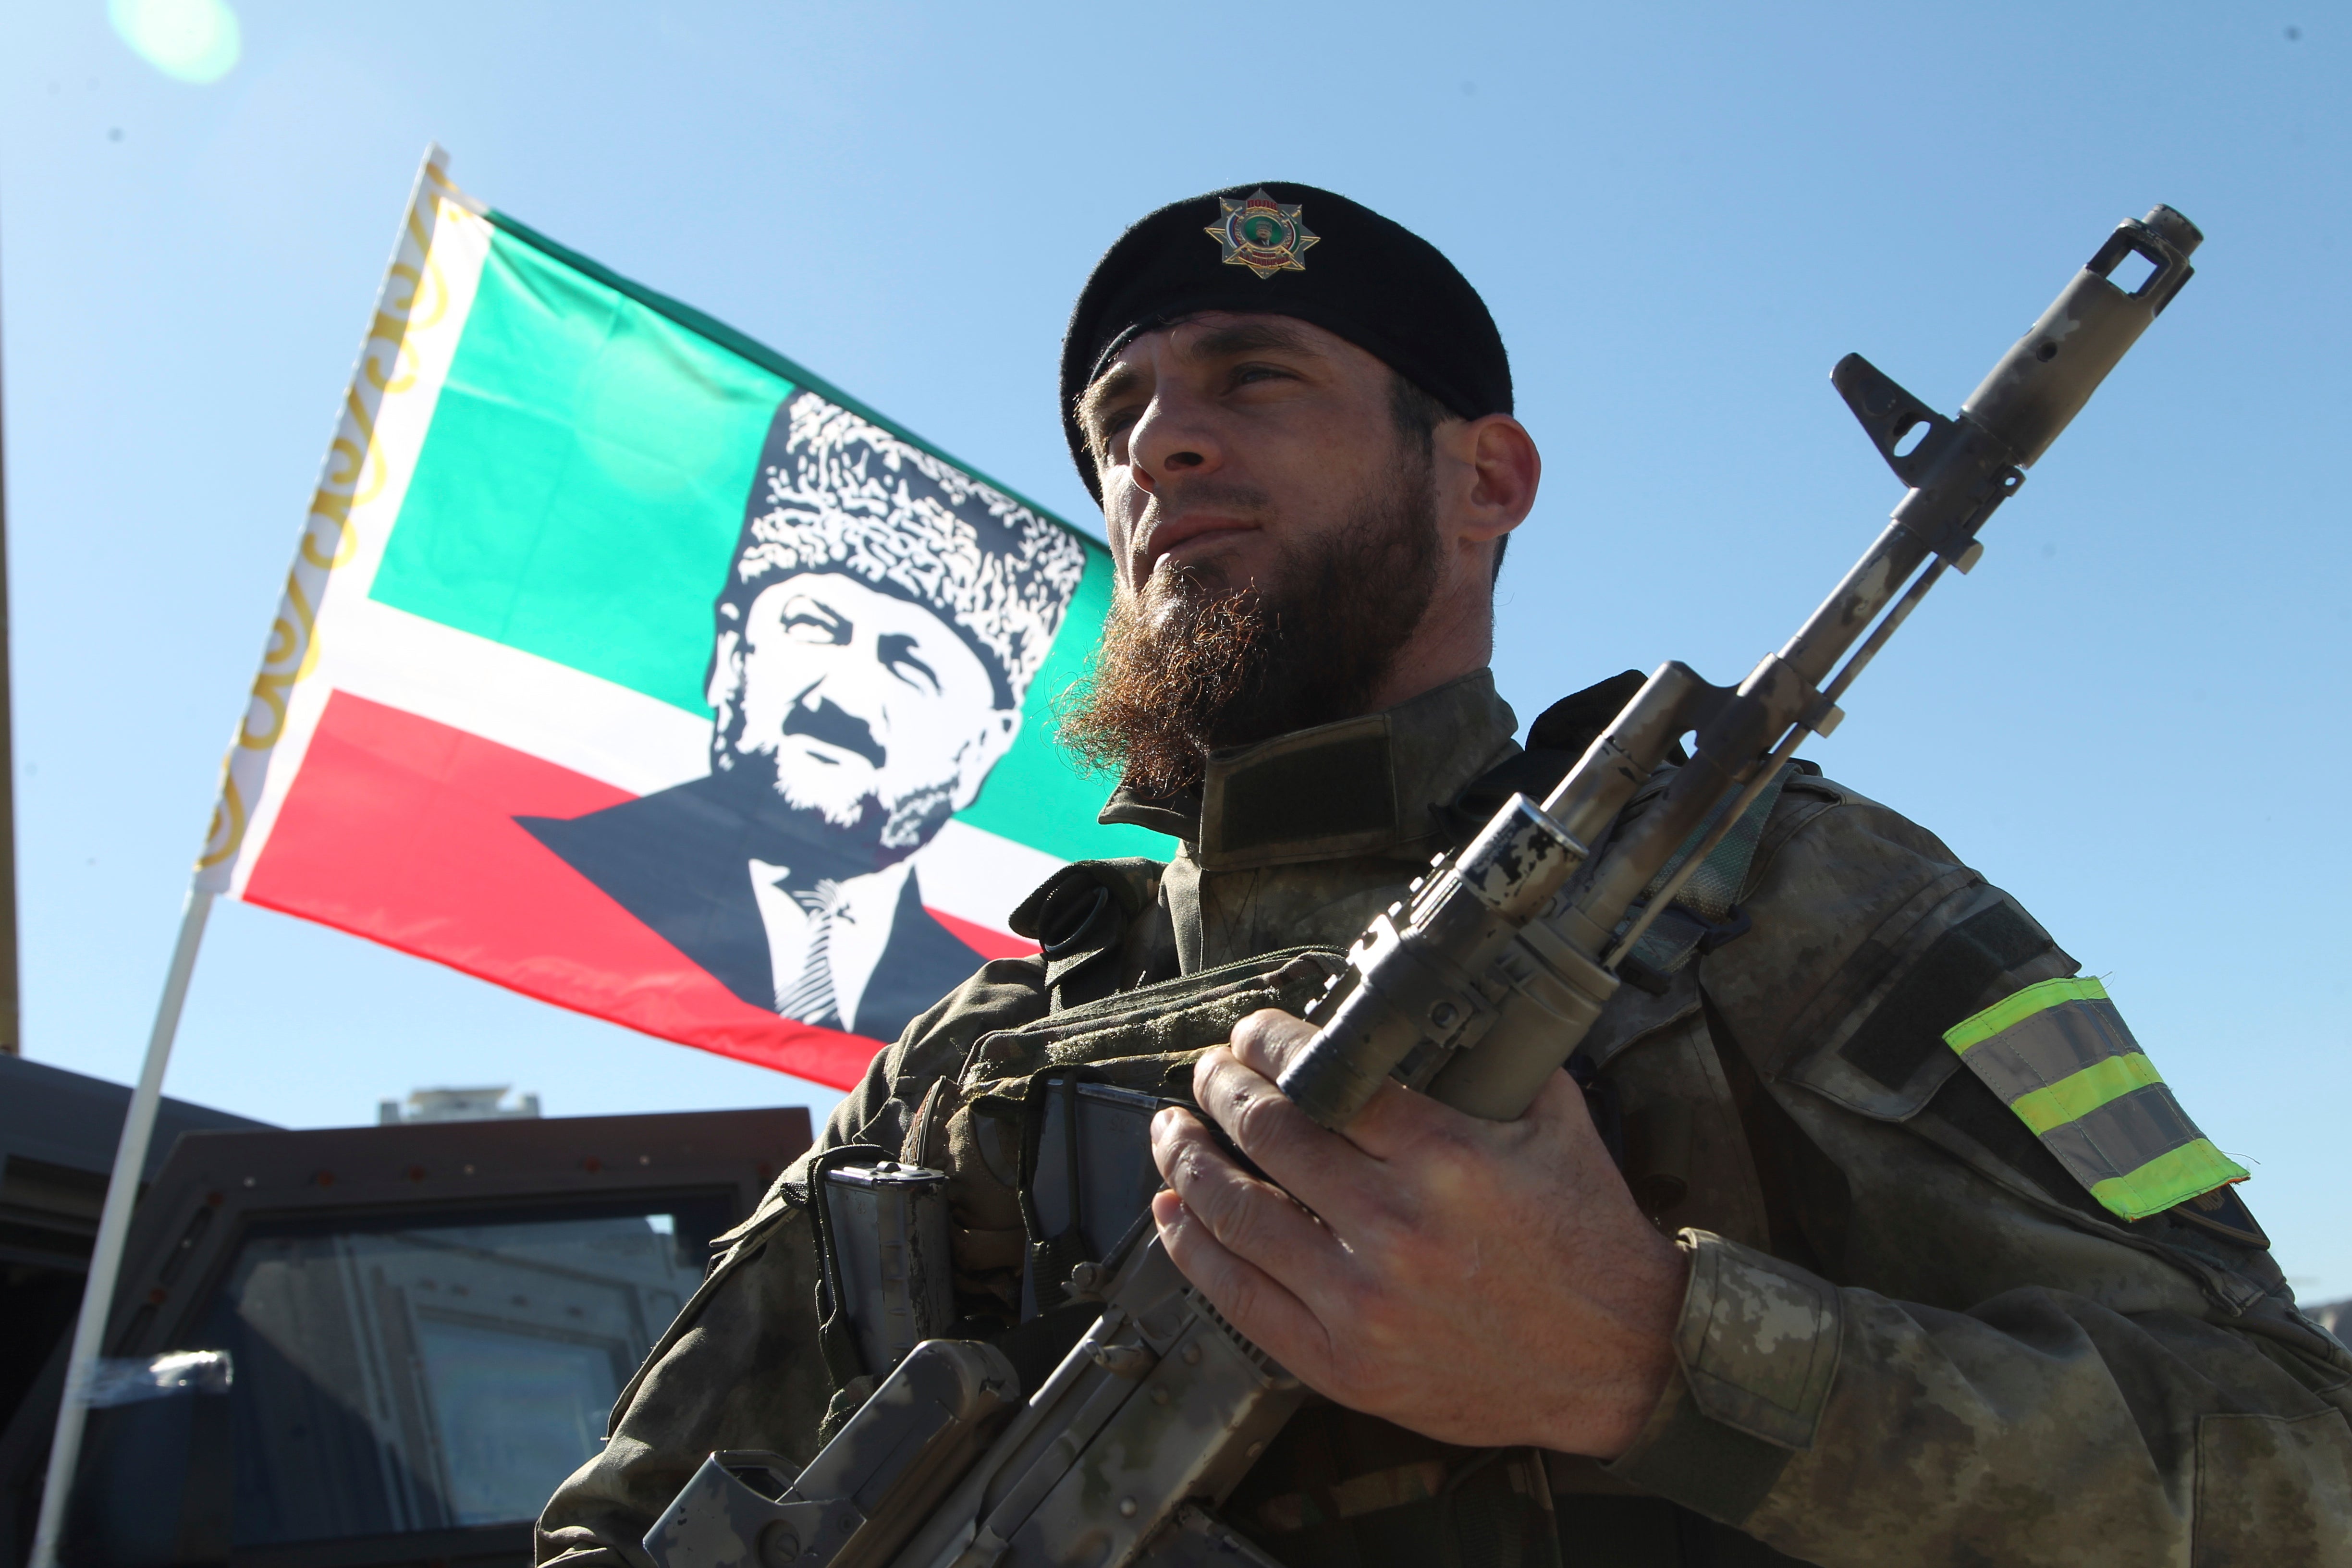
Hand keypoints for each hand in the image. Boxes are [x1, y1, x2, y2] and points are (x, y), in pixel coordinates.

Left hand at [1149, 1009, 1689, 1457]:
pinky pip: (1237, 1298)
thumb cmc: (1586, 1240)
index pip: (1324, 1076)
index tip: (1252, 1031)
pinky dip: (1190, 1248)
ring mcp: (1361, 1302)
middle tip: (1209, 1069)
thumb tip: (1426, 1011)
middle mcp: (1394, 1227)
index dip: (1270, 1042)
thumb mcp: (1554, 1125)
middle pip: (1267, 1134)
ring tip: (1172, 1128)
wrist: (1619, 1362)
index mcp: (1446, 1158)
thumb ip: (1490, 1064)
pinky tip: (1171, 1210)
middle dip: (1222, 1086)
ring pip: (1235, 1213)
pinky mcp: (1342, 1364)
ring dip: (1188, 1158)